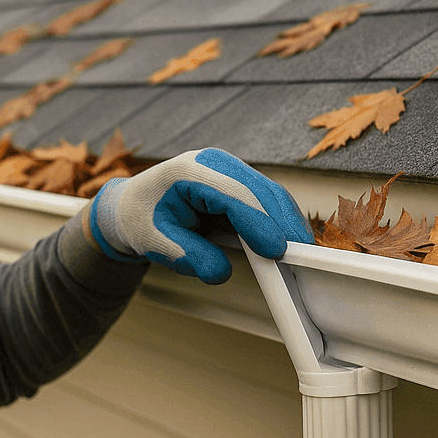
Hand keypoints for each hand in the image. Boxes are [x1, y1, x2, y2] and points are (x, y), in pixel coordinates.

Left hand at [86, 148, 313, 283]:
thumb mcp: (153, 243)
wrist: (134, 205)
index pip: (234, 195)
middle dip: (284, 223)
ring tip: (303, 255)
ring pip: (270, 194)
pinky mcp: (240, 184)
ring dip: (287, 223)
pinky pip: (266, 202)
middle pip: (261, 190)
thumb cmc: (141, 220)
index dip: (258, 222)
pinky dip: (280, 222)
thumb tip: (220, 273)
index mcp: (189, 171)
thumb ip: (186, 256)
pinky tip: (289, 244)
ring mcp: (230, 171)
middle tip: (303, 257)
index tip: (277, 250)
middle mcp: (215, 164)